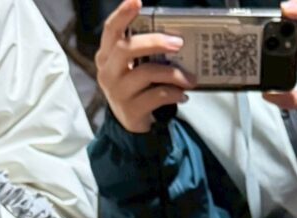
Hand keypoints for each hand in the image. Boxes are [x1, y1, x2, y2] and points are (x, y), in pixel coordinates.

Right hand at [96, 0, 195, 133]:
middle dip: (154, 42)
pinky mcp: (131, 110)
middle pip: (127, 48)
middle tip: (178, 43)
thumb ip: (141, 53)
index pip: (111, 30)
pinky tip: (183, 95)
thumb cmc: (135, 89)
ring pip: (146, 73)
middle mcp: (107, 71)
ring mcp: (117, 92)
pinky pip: (157, 96)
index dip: (122, 14)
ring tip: (190, 79)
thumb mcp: (131, 68)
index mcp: (106, 56)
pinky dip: (174, 93)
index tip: (136, 0)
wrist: (129, 125)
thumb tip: (173, 38)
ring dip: (173, 74)